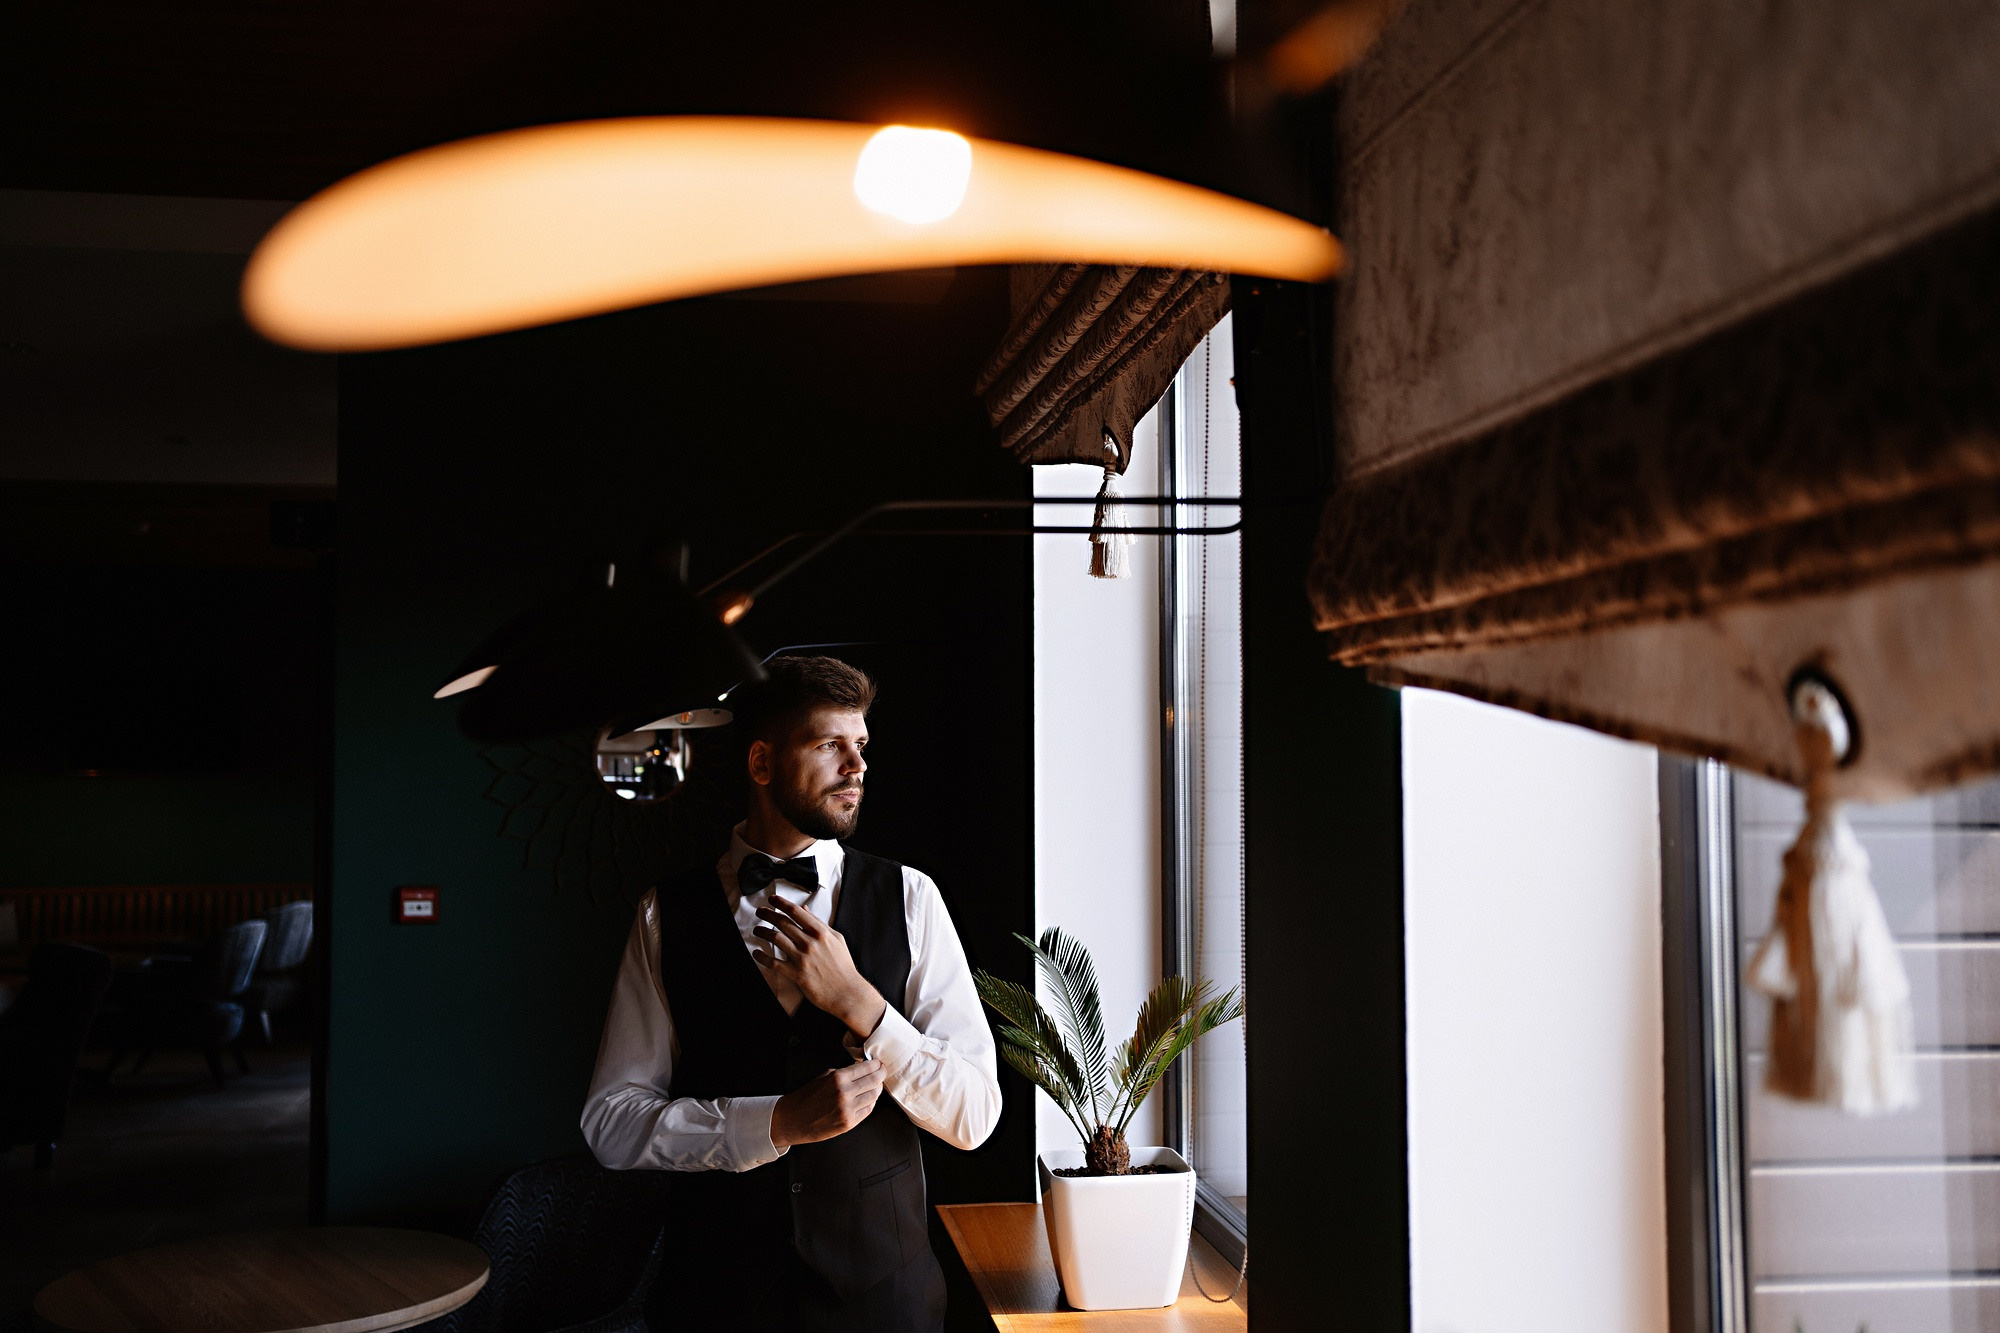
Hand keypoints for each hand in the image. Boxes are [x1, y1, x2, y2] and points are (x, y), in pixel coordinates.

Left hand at [754, 896, 888, 1038]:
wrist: (846, 991)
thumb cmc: (843, 966)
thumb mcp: (836, 939)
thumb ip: (819, 923)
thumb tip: (805, 909)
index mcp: (820, 932)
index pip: (796, 911)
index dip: (781, 903)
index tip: (772, 899)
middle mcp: (809, 943)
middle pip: (782, 922)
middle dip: (768, 914)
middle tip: (760, 911)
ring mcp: (801, 958)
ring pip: (775, 938)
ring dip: (762, 932)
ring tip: (757, 930)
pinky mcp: (795, 973)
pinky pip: (773, 962)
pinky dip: (762, 957)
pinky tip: (756, 953)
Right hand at [770, 1059, 884, 1147]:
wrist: (793, 1120)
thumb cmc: (806, 1097)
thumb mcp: (824, 1077)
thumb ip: (844, 1073)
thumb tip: (862, 1069)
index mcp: (838, 1078)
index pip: (866, 1068)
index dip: (876, 1065)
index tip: (878, 1063)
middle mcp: (845, 1093)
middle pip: (874, 1081)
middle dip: (881, 1074)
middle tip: (882, 1071)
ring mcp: (848, 1110)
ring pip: (874, 1096)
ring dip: (877, 1088)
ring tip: (876, 1084)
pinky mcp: (849, 1123)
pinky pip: (868, 1110)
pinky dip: (870, 1102)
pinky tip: (868, 1098)